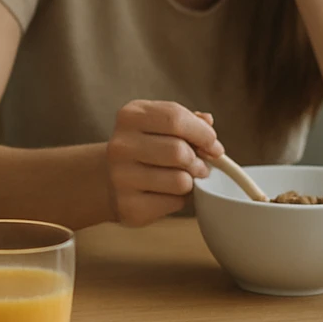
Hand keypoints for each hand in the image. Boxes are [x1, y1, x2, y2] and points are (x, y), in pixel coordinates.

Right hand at [104, 101, 224, 226]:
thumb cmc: (144, 147)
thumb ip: (186, 119)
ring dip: (189, 181)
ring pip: (181, 180)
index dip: (203, 133)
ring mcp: (121, 177)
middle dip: (198, 161)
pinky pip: (174, 203)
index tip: (213, 145)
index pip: (175, 118)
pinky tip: (165, 193)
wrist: (109, 179)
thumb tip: (207, 122)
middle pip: (180, 152)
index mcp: (129, 116)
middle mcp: (120, 145)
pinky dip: (178, 200)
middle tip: (198, 165)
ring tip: (180, 178)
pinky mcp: (128, 205)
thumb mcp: (159, 124)